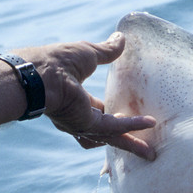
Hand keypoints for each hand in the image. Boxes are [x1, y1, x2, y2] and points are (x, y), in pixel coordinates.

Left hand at [0, 33, 155, 158]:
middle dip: (127, 142)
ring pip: (113, 138)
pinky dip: (132, 126)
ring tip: (150, 153)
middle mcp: (78, 117)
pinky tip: (150, 123)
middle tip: (145, 149)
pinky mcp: (87, 124)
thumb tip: (121, 38)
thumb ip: (106, 51)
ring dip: (131, 145)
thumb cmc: (57, 60)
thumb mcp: (88, 53)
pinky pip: (114, 128)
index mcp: (76, 101)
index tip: (131, 116)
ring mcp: (82, 124)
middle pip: (108, 134)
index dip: (115, 116)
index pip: (100, 113)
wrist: (41, 72)